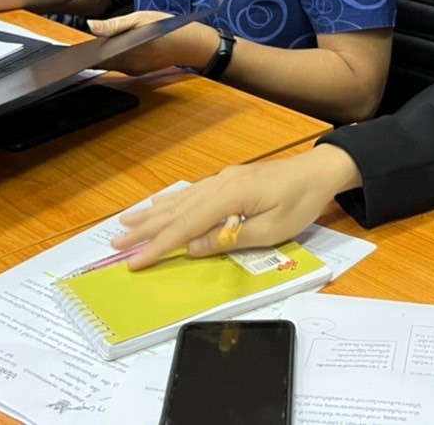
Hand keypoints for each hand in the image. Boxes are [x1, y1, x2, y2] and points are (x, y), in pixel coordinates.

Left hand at [88, 10, 211, 73]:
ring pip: (111, 64)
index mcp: (126, 52)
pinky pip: (121, 66)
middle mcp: (129, 65)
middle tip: (79, 48)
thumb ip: (114, 24)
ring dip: (102, 57)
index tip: (72, 51)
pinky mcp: (139, 72)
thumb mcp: (140, 19)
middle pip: (101, 62)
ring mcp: (134, 70)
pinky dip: (114, 59)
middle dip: (90, 56)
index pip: (95, 57)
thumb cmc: (167, 28)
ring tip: (93, 48)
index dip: (83, 54)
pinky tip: (112, 51)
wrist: (190, 44)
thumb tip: (91, 26)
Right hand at [108, 146, 363, 267]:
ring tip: (125, 225)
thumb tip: (191, 246)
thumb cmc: (299, 203)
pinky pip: (190, 193)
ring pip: (179, 200)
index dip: (157, 246)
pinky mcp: (226, 180)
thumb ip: (230, 239)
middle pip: (176, 212)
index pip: (185, 226)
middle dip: (145, 230)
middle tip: (115, 246)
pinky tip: (158, 206)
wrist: (318, 172)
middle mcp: (218, 184)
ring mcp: (221, 180)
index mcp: (228, 197)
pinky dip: (169, 202)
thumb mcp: (270, 230)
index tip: (134, 261)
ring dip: (151, 214)